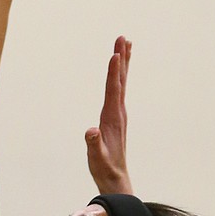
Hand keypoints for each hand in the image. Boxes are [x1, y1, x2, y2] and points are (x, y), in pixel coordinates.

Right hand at [86, 36, 131, 192]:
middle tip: (122, 38)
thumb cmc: (103, 167)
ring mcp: (119, 113)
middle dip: (121, 58)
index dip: (114, 72)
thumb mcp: (95, 157)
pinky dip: (120, 76)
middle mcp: (118, 112)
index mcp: (112, 118)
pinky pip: (119, 90)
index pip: (114, 90)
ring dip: (123, 63)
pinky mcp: (117, 116)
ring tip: (124, 44)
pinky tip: (120, 70)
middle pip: (121, 80)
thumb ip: (93, 144)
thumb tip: (90, 131)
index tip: (115, 54)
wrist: (115, 177)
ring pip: (122, 82)